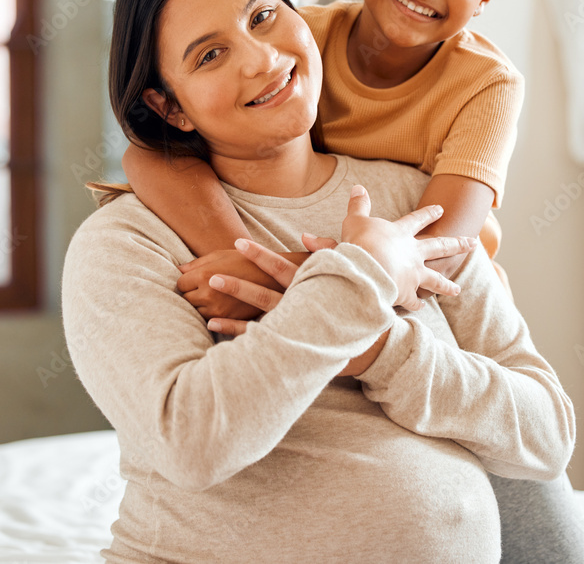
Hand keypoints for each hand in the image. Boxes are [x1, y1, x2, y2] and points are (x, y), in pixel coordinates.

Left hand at [178, 248, 282, 320]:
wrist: (274, 278)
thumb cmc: (247, 261)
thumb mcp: (221, 255)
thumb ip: (198, 263)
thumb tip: (179, 270)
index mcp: (204, 275)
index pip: (181, 283)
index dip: (188, 279)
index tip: (196, 277)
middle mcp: (208, 294)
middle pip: (186, 298)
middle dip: (193, 292)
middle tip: (205, 286)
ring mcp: (218, 310)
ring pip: (197, 311)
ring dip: (201, 305)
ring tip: (214, 295)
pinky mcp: (227, 321)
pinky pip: (209, 322)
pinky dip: (210, 315)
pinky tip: (214, 310)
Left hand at [206, 239, 387, 376]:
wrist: (376, 344)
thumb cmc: (360, 300)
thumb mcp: (351, 270)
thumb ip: (328, 249)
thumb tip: (303, 236)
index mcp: (314, 285)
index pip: (282, 266)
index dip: (260, 256)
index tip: (237, 243)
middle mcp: (304, 306)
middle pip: (266, 292)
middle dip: (240, 283)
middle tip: (213, 274)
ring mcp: (298, 329)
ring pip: (261, 321)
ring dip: (234, 317)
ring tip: (207, 311)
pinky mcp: (295, 347)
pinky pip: (262, 341)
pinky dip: (239, 335)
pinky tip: (218, 328)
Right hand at [340, 185, 476, 310]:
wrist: (365, 268)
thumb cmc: (360, 242)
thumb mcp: (356, 220)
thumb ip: (358, 205)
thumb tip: (357, 187)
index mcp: (401, 234)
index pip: (418, 220)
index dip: (429, 214)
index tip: (441, 209)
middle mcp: (413, 253)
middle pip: (440, 247)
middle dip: (458, 244)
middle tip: (474, 243)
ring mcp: (413, 274)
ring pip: (436, 279)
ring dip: (447, 285)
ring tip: (457, 289)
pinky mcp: (407, 293)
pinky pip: (415, 300)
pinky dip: (417, 304)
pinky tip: (420, 307)